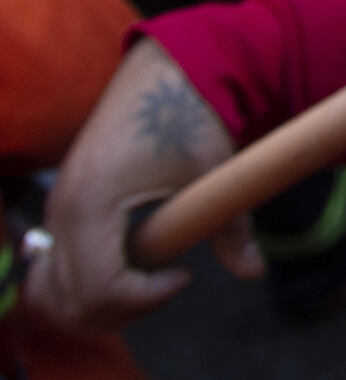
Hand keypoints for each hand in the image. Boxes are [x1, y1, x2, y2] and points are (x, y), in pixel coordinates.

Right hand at [26, 38, 263, 333]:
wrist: (168, 71)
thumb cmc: (190, 115)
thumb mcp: (213, 172)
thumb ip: (230, 229)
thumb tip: (254, 273)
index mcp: (90, 205)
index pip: (100, 289)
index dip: (147, 297)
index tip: (186, 274)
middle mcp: (61, 211)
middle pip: (71, 300)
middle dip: (124, 308)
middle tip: (170, 286)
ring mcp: (58, 209)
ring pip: (56, 290)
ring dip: (102, 303)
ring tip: (151, 284)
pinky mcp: (67, 206)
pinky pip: (58, 267)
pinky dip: (88, 284)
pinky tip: (134, 269)